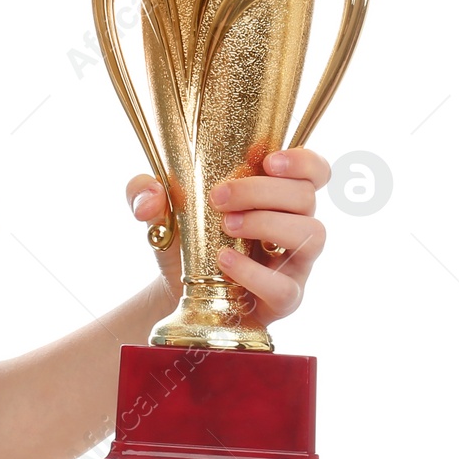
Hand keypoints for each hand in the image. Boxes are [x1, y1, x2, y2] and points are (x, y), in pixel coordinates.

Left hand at [125, 147, 330, 323]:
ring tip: (225, 227)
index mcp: (275, 194)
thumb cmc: (185, 238)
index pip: (314, 170)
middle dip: (261, 191)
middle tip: (218, 198)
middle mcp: (295, 224)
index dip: (302, 161)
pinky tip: (223, 261)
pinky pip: (287, 287)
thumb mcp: (160, 208)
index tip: (268, 161)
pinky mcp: (286, 297)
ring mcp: (295, 262)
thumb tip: (149, 195)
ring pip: (311, 234)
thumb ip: (144, 191)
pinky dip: (254, 272)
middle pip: (306, 196)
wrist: (177, 288)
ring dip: (267, 224)